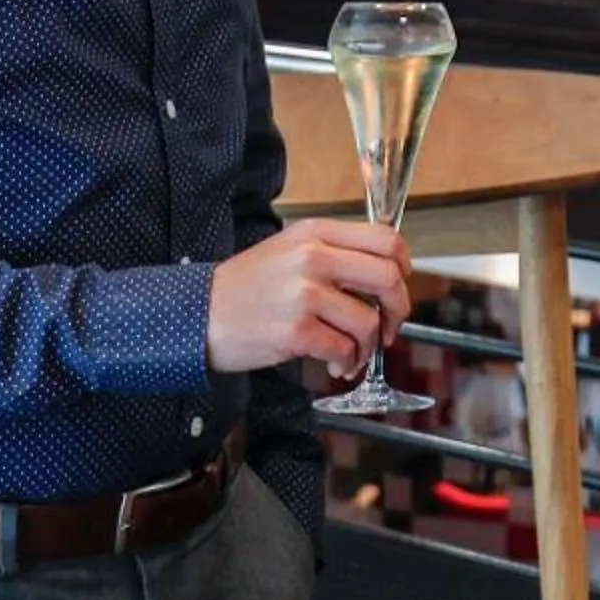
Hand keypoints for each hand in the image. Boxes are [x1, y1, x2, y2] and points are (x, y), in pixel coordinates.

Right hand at [207, 222, 410, 378]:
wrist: (196, 316)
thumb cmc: (244, 288)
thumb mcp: (288, 250)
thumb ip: (333, 254)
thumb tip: (382, 276)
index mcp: (316, 234)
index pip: (386, 240)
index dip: (404, 266)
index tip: (399, 286)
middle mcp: (313, 258)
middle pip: (388, 278)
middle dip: (398, 309)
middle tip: (388, 327)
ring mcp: (304, 295)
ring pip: (368, 321)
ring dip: (368, 346)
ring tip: (353, 354)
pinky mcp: (295, 331)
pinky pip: (343, 350)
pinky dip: (347, 363)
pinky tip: (335, 365)